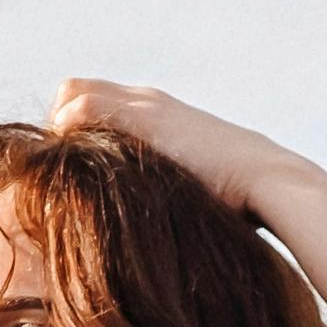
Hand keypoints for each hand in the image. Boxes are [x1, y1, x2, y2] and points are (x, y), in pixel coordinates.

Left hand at [51, 78, 291, 211]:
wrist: (267, 182)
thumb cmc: (236, 203)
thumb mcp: (187, 192)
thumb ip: (160, 194)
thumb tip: (142, 235)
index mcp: (157, 114)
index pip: (89, 101)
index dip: (72, 132)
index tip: (71, 173)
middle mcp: (146, 100)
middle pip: (72, 91)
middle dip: (59, 129)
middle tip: (61, 175)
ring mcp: (143, 104)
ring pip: (70, 94)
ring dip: (59, 135)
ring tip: (64, 178)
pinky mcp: (141, 116)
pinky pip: (77, 109)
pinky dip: (64, 137)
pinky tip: (71, 174)